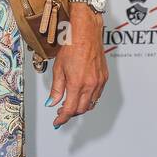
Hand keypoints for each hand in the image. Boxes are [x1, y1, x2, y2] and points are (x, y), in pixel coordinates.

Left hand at [47, 9, 108, 127]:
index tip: (57, 122)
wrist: (86, 33)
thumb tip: (51, 102)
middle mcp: (91, 85)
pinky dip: (89, 99)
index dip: (62, 119)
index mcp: (77, 84)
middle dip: (71, 113)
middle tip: (61, 112)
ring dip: (80, 107)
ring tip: (70, 103)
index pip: (70, 109)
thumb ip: (56, 88)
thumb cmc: (72, 46)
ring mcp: (99, 81)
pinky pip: (97, 95)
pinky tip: (81, 95)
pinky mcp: (104, 77)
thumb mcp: (58, 68)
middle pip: (81, 109)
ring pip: (91, 104)